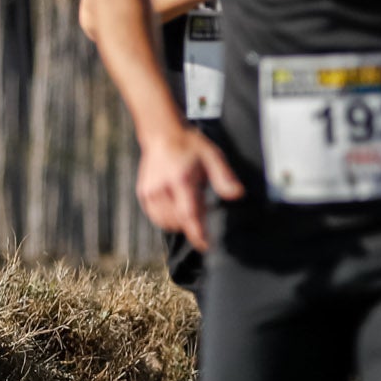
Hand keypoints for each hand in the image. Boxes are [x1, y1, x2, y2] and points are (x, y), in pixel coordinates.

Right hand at [136, 127, 239, 250]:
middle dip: (193, 225)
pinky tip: (177, 208)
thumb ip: (224, 177)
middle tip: (203, 211)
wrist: (162, 134)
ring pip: (166, 223)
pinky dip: (168, 219)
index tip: (207, 246)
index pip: (189, 214)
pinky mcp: (143, 194)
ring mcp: (150, 193)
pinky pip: (156, 217)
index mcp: (181, 180)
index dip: (198, 234)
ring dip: (180, 224)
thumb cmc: (190, 145)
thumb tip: (237, 194)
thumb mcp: (213, 156)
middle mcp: (162, 189)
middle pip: (178, 221)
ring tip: (190, 207)